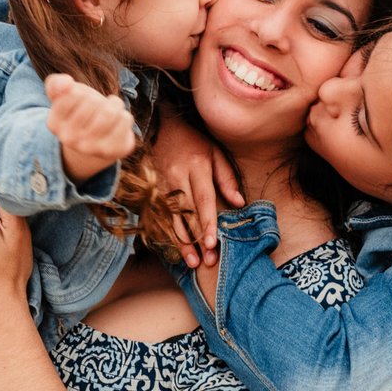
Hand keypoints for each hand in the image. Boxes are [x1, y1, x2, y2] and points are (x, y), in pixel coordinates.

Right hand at [44, 73, 135, 184]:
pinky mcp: (112, 151)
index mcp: (54, 124)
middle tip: (96, 108)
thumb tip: (65, 83)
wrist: (95, 143)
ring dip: (114, 105)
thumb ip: (56, 84)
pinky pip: (125, 120)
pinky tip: (117, 124)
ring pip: (110, 111)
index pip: (73, 94)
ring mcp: (91, 148)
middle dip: (98, 99)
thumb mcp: (64, 95)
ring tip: (109, 112)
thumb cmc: (80, 111)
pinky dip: (124, 116)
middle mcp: (69, 139)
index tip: (80, 101)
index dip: (81, 91)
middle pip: (93, 102)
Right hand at [150, 113, 243, 267]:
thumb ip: (226, 177)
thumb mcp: (215, 152)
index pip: (203, 200)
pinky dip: (169, 235)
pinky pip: (161, 217)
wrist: (160, 127)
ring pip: (172, 219)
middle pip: (187, 214)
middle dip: (197, 240)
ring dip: (182, 243)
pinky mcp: (152, 191)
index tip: (212, 243)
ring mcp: (161, 186)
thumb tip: (239, 202)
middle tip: (208, 261)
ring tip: (193, 263)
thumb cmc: (192, 142)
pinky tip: (177, 250)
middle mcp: (177, 178)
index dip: (207, 223)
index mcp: (196, 167)